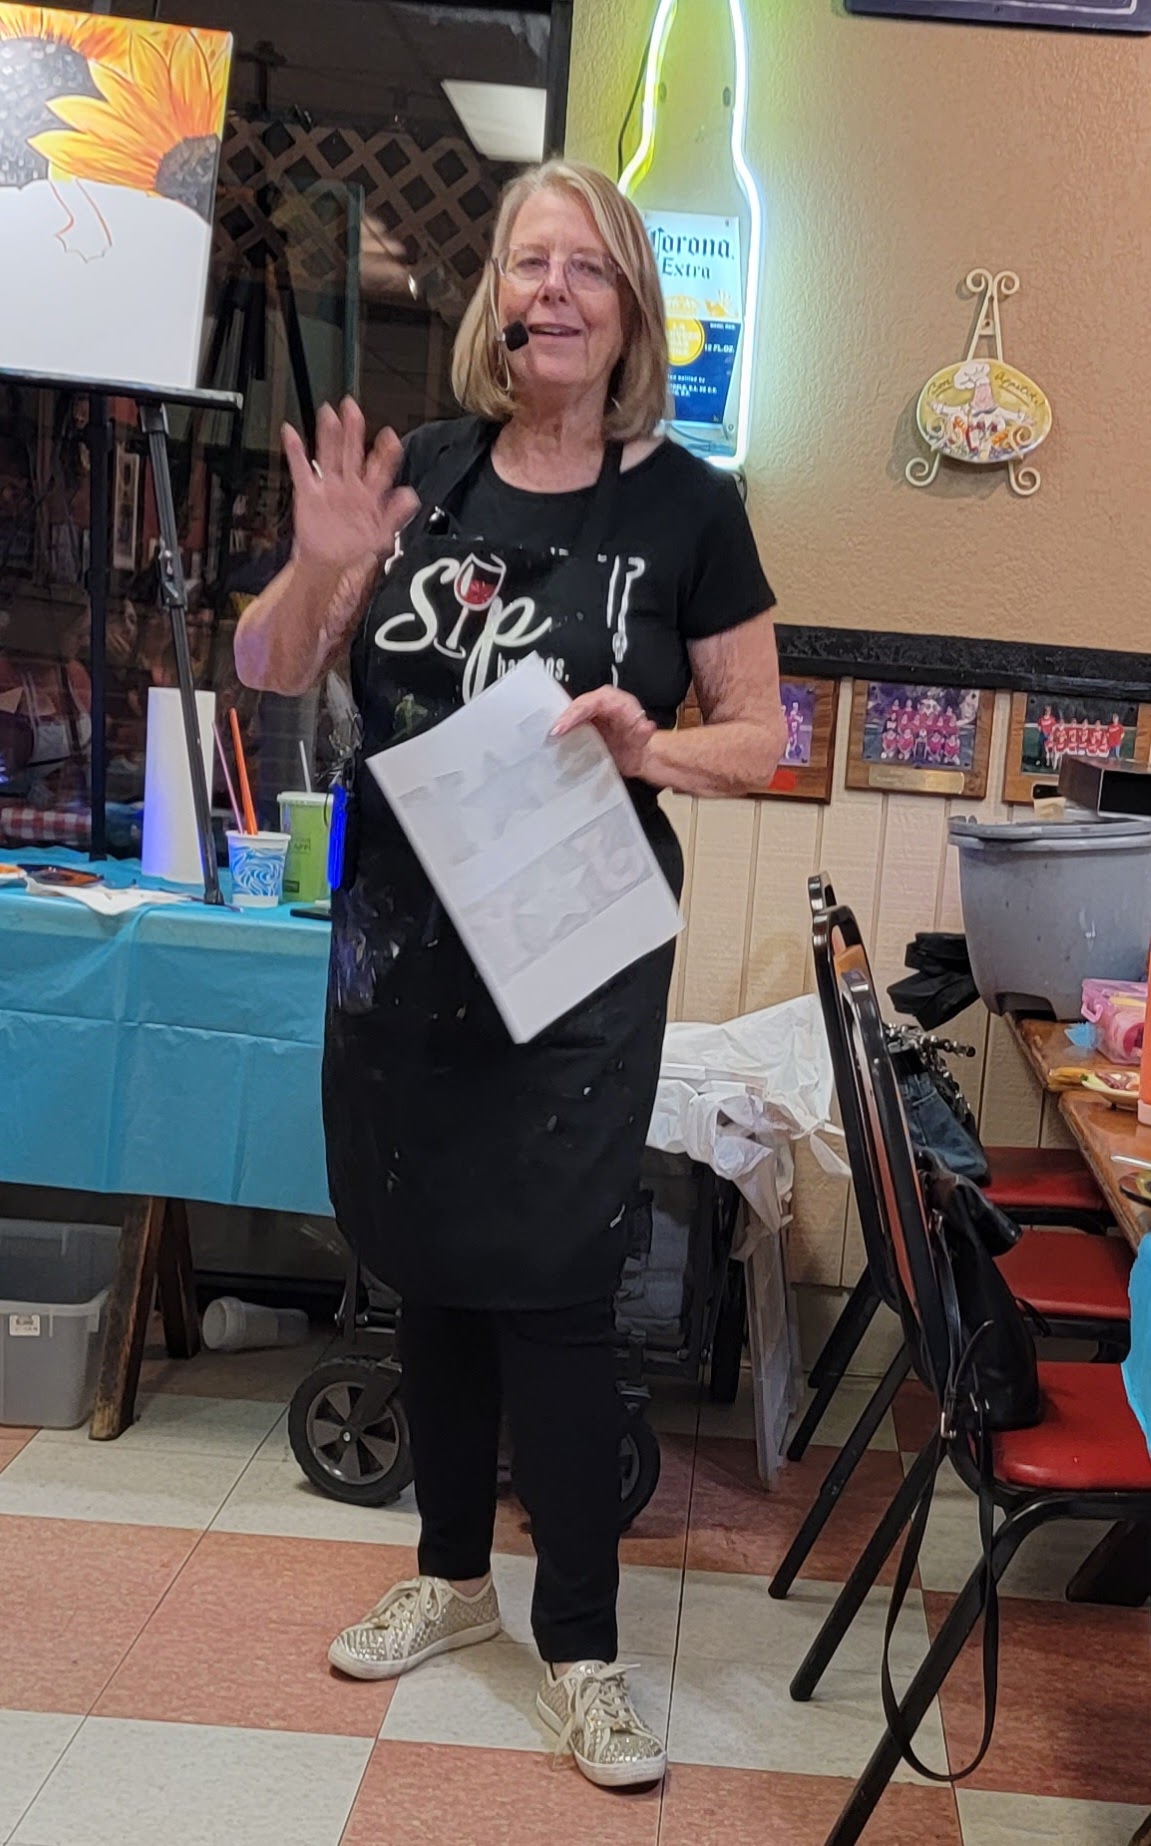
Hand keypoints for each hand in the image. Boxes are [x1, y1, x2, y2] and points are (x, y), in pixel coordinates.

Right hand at [283, 397, 419, 578]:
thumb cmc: (354, 548)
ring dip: (328, 435)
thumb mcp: (382, 535)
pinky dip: (295, 451)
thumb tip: (411, 496)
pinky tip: (290, 433)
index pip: (379, 467)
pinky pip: (300, 469)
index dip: (385, 452)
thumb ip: (396, 515)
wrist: (328, 563)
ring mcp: (328, 486)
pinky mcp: (308, 492)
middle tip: (352, 407)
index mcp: (369, 493)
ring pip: (328, 455)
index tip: (390, 436)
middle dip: (353, 430)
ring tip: (328, 413)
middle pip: (352, 452)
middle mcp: (349, 484)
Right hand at [551, 686, 655, 780]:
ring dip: (559, 723)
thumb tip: (646, 727)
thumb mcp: (642, 741)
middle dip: (563, 718)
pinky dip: (561, 730)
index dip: (575, 713)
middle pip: (577, 705)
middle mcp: (603, 702)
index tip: (563, 726)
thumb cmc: (637, 746)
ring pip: (572, 712)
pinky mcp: (585, 722)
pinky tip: (552, 739)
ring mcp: (592, 712)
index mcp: (617, 701)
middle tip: (551, 733)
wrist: (636, 756)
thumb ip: (643, 733)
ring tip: (548, 736)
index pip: (592, 702)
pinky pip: (571, 722)